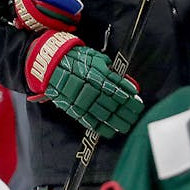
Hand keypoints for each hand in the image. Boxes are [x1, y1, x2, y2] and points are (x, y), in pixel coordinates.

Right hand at [25, 32, 142, 137]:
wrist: (51, 64)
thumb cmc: (76, 59)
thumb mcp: (96, 58)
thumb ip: (112, 70)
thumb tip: (127, 83)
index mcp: (99, 75)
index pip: (119, 90)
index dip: (130, 98)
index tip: (138, 102)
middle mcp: (92, 89)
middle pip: (115, 104)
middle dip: (127, 111)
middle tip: (136, 115)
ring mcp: (82, 100)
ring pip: (104, 114)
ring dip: (117, 121)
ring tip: (127, 126)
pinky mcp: (73, 108)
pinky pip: (89, 121)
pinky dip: (101, 128)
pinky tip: (110, 131)